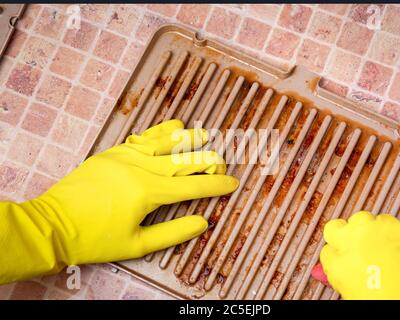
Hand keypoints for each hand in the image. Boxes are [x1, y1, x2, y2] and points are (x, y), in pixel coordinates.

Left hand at [1, 119, 238, 282]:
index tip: (233, 183)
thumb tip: (203, 222)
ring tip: (204, 134)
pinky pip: (143, 138)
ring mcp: (126, 156)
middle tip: (221, 165)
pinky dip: (161, 132)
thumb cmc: (95, 239)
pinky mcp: (113, 152)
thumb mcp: (137, 245)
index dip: (217, 184)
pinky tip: (172, 127)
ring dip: (188, 137)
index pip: (194, 185)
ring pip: (165, 141)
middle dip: (209, 160)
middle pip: (184, 159)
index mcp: (149, 191)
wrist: (52, 224)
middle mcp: (141, 167)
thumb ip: (174, 232)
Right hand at [320, 211, 399, 298]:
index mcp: (336, 264)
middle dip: (340, 234)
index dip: (335, 256)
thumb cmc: (384, 299)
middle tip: (350, 244)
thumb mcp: (352, 292)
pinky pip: (384, 219)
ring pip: (359, 218)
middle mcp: (349, 243)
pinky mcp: (392, 226)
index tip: (341, 259)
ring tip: (372, 240)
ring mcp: (370, 232)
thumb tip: (349, 273)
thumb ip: (345, 276)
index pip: (326, 252)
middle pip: (334, 227)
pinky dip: (386, 226)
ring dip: (363, 228)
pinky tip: (391, 238)